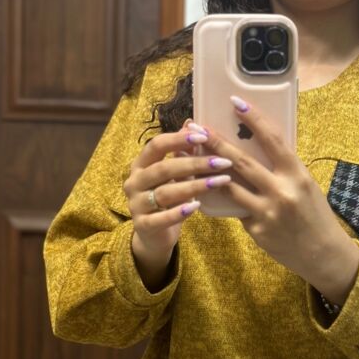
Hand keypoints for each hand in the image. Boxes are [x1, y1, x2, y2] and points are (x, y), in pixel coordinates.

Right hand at [123, 119, 233, 260]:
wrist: (153, 234)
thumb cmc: (167, 198)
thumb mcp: (174, 174)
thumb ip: (181, 152)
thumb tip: (192, 123)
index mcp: (141, 164)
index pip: (156, 145)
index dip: (179, 139)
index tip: (204, 136)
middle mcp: (134, 182)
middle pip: (164, 168)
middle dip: (196, 163)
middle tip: (223, 161)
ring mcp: (136, 204)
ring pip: (165, 193)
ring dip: (195, 186)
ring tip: (220, 182)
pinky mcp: (143, 226)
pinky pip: (161, 218)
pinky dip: (179, 212)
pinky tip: (197, 206)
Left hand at [197, 96, 353, 284]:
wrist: (322, 253)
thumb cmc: (314, 213)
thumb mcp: (305, 184)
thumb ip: (283, 168)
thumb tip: (256, 146)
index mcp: (297, 174)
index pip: (273, 140)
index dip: (254, 119)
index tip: (236, 102)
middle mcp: (282, 191)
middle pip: (242, 162)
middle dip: (216, 142)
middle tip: (197, 128)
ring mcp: (267, 212)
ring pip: (231, 186)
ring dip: (210, 170)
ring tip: (192, 156)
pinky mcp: (256, 230)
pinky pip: (234, 208)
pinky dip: (222, 197)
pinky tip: (206, 188)